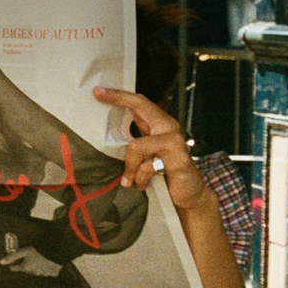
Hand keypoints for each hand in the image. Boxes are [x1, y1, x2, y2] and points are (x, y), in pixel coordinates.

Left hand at [0, 246, 62, 276]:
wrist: (56, 251)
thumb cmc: (38, 250)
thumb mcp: (24, 251)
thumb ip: (13, 256)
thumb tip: (1, 262)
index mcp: (26, 268)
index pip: (14, 268)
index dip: (13, 264)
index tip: (14, 261)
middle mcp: (34, 273)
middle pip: (26, 270)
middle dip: (25, 265)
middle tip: (28, 257)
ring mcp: (44, 274)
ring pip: (37, 272)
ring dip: (36, 267)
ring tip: (38, 259)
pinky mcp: (53, 273)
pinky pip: (48, 272)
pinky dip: (47, 269)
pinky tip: (48, 263)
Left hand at [93, 87, 213, 212]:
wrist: (189, 195)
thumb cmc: (163, 173)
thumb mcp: (146, 155)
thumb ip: (134, 141)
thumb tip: (106, 133)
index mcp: (160, 125)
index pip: (139, 103)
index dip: (119, 95)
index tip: (98, 91)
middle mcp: (168, 128)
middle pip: (141, 107)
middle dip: (118, 99)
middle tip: (97, 94)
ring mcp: (175, 142)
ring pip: (136, 146)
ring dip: (129, 166)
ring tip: (129, 180)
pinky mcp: (179, 160)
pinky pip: (147, 166)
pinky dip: (140, 178)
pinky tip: (142, 185)